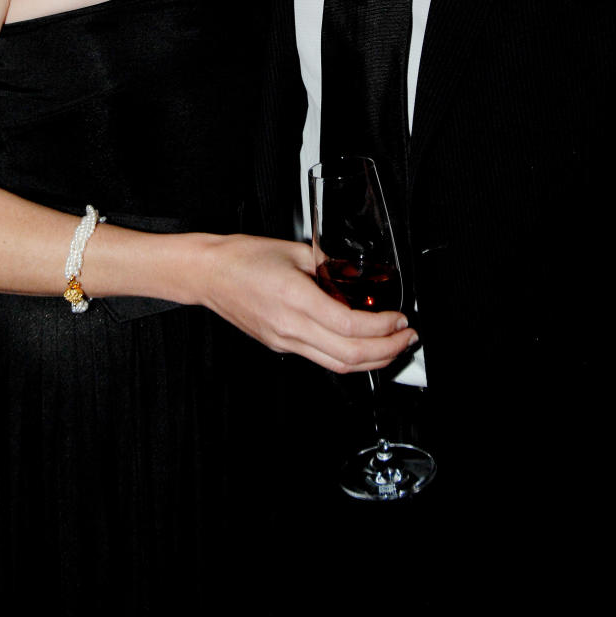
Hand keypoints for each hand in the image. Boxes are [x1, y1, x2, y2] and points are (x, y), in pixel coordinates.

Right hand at [198, 234, 417, 372]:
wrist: (208, 274)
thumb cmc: (243, 257)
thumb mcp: (294, 251)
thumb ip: (327, 265)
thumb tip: (354, 275)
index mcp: (296, 299)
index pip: (350, 326)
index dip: (382, 328)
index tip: (400, 319)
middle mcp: (291, 327)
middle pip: (350, 355)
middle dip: (387, 350)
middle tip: (407, 338)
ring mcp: (284, 341)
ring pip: (337, 365)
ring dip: (372, 361)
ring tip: (392, 347)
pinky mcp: (280, 345)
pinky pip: (322, 359)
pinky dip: (348, 357)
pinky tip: (362, 346)